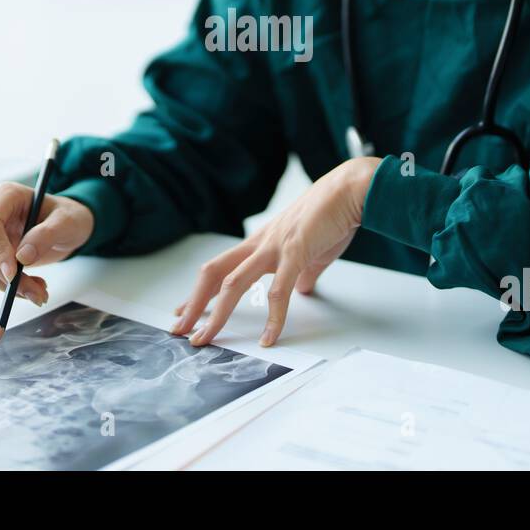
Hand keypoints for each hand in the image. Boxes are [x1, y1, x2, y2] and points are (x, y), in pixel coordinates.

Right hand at [0, 182, 94, 304]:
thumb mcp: (67, 222)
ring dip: (10, 288)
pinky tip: (32, 285)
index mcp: (6, 195)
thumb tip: (22, 257)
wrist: (66, 226)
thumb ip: (47, 234)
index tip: (14, 274)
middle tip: (39, 294)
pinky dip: (10, 287)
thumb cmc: (68, 216)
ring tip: (40, 291)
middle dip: (10, 279)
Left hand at [171, 157, 380, 347]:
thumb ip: (302, 273)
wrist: (350, 191)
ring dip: (216, 313)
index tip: (184, 311)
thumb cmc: (331, 216)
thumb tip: (300, 291)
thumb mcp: (310, 251)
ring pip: (233, 283)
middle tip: (179, 331)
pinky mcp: (295, 253)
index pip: (219, 268)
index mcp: (260, 244)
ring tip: (206, 338)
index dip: (199, 292)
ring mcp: (274, 248)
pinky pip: (279, 291)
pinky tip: (269, 338)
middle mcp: (259, 245)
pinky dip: (273, 318)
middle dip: (194, 304)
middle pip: (213, 274)